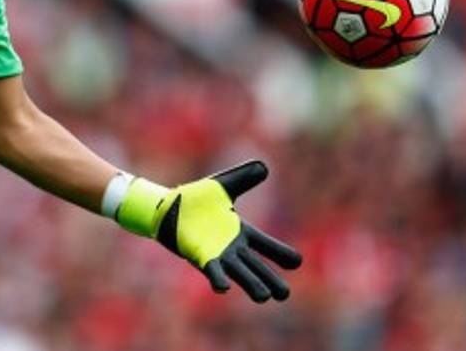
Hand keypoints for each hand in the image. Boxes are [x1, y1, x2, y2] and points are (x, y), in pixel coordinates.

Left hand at [118, 160, 301, 302]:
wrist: (168, 206)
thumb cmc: (195, 199)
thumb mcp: (223, 185)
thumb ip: (243, 178)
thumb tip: (264, 167)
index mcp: (240, 231)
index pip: (266, 245)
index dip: (281, 253)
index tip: (297, 262)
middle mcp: (232, 247)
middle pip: (256, 266)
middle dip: (271, 279)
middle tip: (284, 294)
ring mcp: (217, 254)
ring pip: (239, 272)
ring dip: (251, 284)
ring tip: (264, 297)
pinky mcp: (201, 257)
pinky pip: (212, 270)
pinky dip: (219, 278)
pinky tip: (224, 288)